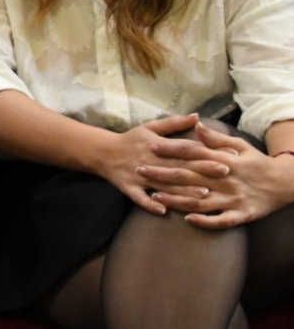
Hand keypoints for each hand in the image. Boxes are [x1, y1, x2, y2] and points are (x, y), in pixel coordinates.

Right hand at [94, 114, 229, 215]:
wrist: (102, 152)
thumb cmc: (131, 139)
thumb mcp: (150, 127)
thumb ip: (174, 123)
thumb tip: (197, 116)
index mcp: (156, 144)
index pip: (185, 148)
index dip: (206, 151)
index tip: (227, 154)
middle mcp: (149, 159)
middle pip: (179, 166)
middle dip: (201, 170)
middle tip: (225, 173)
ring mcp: (138, 175)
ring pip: (163, 184)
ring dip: (182, 190)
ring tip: (203, 195)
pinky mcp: (128, 187)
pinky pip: (139, 198)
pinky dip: (149, 204)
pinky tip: (163, 211)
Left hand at [143, 124, 293, 228]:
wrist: (287, 183)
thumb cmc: (259, 163)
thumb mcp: (241, 146)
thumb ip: (217, 139)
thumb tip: (197, 125)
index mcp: (224, 161)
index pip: (193, 153)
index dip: (171, 149)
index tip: (151, 146)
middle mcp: (226, 180)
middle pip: (189, 176)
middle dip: (163, 174)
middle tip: (140, 170)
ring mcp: (233, 198)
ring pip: (200, 200)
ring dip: (176, 199)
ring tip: (155, 195)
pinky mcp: (241, 214)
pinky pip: (221, 220)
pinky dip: (205, 220)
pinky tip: (188, 219)